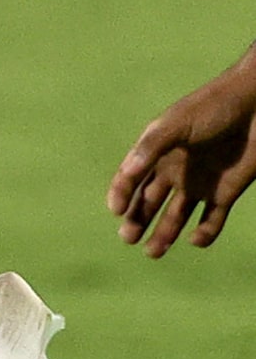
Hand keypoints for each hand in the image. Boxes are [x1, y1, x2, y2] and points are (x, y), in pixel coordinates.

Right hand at [108, 48, 255, 256]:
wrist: (254, 105)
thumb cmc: (211, 108)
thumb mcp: (175, 124)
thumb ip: (151, 148)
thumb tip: (126, 173)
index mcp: (156, 152)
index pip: (131, 178)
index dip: (120, 194)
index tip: (116, 211)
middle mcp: (173, 170)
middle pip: (149, 202)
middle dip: (136, 221)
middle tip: (127, 238)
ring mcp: (199, 183)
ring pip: (176, 216)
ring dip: (164, 234)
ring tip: (152, 252)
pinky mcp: (225, 193)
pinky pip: (212, 220)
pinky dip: (204, 233)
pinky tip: (195, 239)